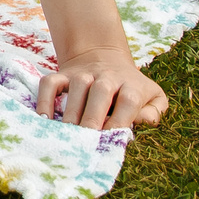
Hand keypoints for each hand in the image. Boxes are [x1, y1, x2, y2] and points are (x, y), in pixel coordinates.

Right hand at [36, 47, 165, 129]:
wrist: (103, 57)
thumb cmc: (130, 88)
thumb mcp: (152, 96)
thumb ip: (153, 112)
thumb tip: (140, 122)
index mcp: (131, 85)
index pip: (129, 100)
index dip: (121, 119)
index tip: (114, 139)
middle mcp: (107, 77)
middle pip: (101, 92)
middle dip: (93, 117)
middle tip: (87, 140)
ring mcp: (82, 74)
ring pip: (77, 88)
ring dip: (71, 112)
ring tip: (68, 134)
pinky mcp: (63, 74)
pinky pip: (50, 83)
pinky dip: (45, 100)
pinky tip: (45, 119)